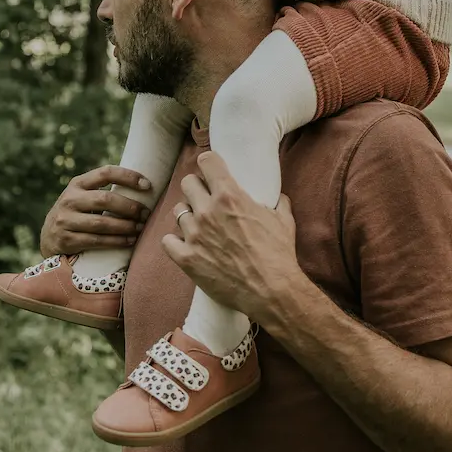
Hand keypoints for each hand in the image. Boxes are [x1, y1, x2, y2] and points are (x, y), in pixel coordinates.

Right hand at [40, 166, 151, 257]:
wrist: (48, 238)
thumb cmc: (76, 213)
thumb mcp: (82, 196)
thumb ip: (102, 190)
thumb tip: (143, 187)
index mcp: (77, 184)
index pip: (105, 173)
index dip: (128, 177)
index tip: (148, 185)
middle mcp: (69, 199)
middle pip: (105, 199)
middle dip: (130, 207)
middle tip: (145, 213)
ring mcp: (65, 220)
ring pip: (102, 223)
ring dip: (126, 226)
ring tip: (141, 228)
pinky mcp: (66, 240)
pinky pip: (96, 241)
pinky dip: (116, 241)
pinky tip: (130, 241)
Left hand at [161, 152, 300, 322]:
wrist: (271, 291)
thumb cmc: (278, 254)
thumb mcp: (283, 221)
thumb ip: (278, 203)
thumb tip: (279, 198)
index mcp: (229, 196)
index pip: (206, 161)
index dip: (209, 163)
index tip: (210, 168)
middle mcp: (207, 211)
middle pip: (188, 183)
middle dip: (197, 188)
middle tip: (205, 198)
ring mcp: (194, 235)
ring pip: (178, 211)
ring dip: (188, 215)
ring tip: (199, 225)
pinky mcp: (186, 258)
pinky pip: (168, 241)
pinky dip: (175, 241)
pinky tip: (186, 244)